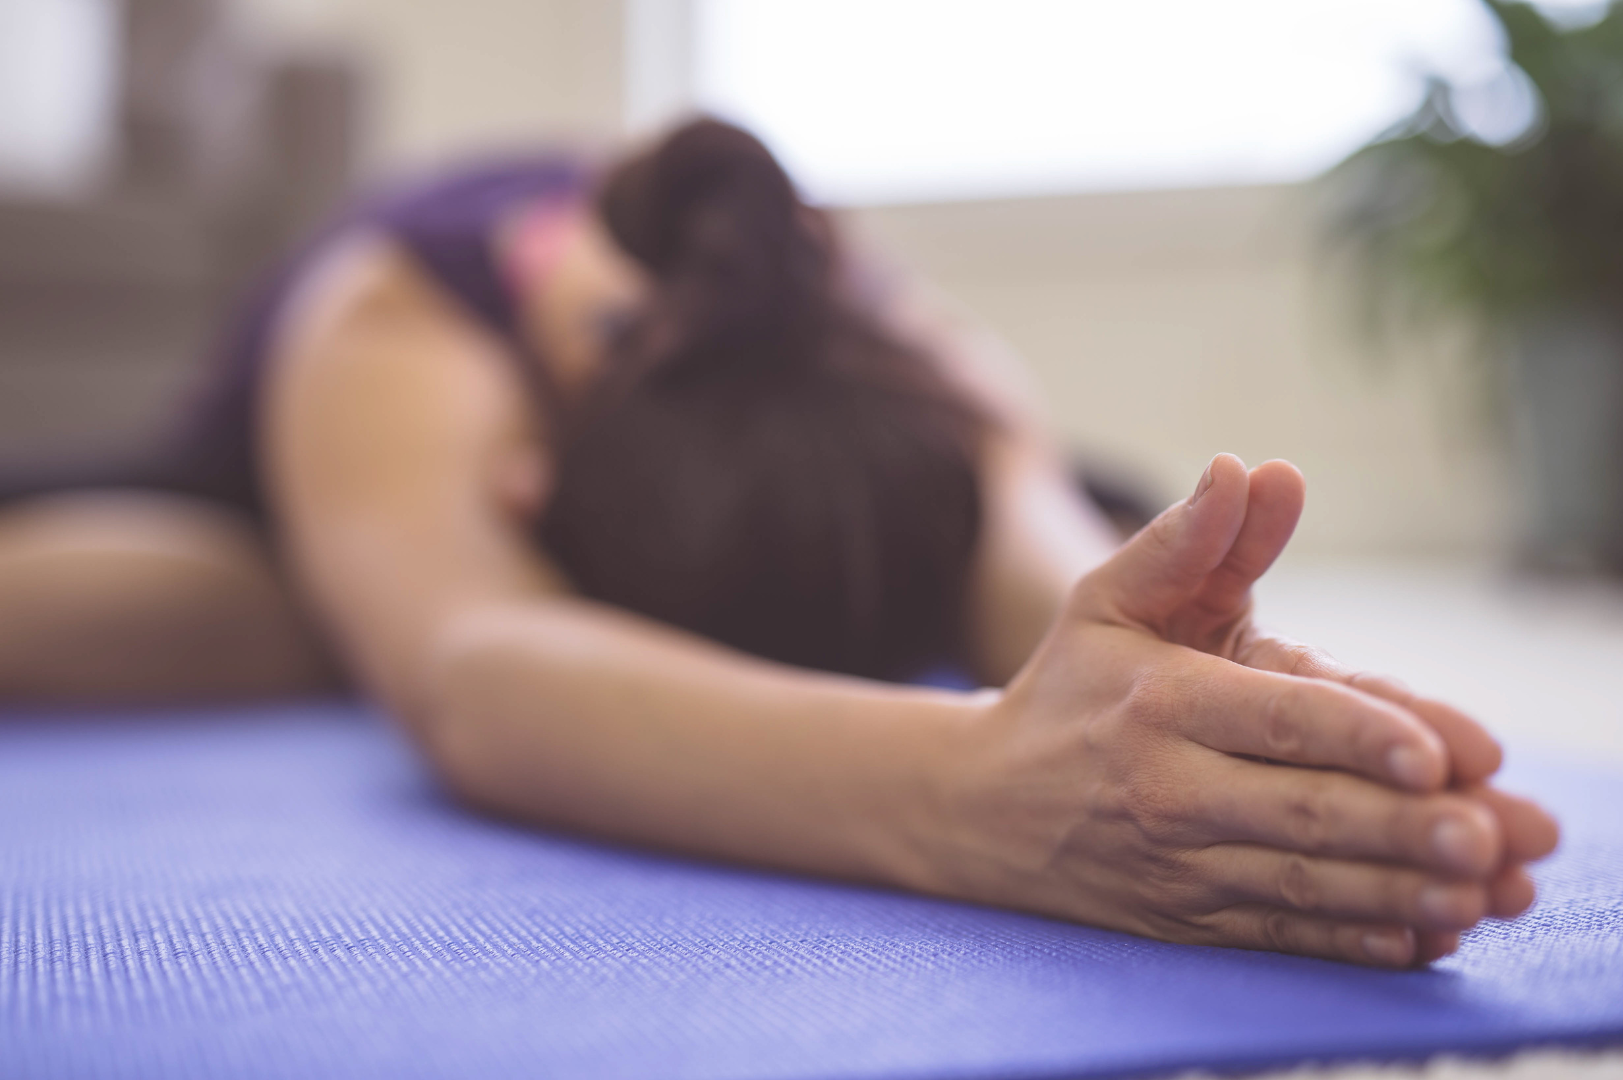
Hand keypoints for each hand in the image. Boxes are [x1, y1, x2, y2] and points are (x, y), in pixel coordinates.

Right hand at [926, 455, 1557, 965]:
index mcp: (1159, 702)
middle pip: (1304, 810)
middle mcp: (1167, 788)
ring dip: (1398, 891)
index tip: (1435, 752)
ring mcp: (1177, 864)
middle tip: (1491, 832)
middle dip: (1403, 826)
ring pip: (1304, 883)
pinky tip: (1418, 937)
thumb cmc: (1067, 689)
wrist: (979, 807)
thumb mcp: (1109, 601)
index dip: (1357, 732)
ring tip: (1480, 889)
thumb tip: (1253, 469)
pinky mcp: (1185, 920)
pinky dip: (1353, 942)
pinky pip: (1280, 936)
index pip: (1276, 718)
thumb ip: (1191, 540)